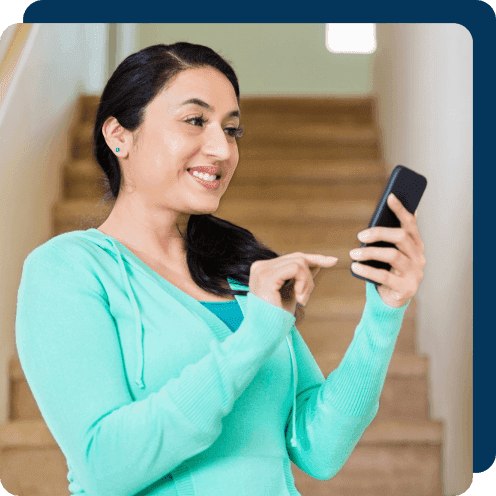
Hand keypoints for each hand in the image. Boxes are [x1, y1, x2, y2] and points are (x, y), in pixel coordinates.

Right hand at [249, 253, 338, 314]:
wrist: (268, 331)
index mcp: (264, 269)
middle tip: (306, 298)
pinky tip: (299, 297)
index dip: (314, 258)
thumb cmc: (278, 316)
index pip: (293, 257)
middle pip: (298, 258)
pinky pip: (296, 269)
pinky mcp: (267, 277)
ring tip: (302, 300)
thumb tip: (317, 264)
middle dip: (310, 277)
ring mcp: (262, 271)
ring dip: (307, 283)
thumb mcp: (293, 292)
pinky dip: (303, 283)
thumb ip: (301, 278)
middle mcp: (260, 266)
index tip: (333, 261)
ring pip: (299, 263)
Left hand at [350, 193, 425, 307]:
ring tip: (353, 253)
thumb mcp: (390, 253)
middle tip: (360, 235)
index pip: (410, 223)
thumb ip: (388, 237)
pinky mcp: (406, 288)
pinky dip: (367, 271)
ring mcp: (415, 273)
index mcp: (416, 245)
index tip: (390, 197)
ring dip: (370, 252)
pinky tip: (355, 267)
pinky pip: (384, 277)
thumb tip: (384, 211)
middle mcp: (419, 257)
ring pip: (393, 255)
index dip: (401, 210)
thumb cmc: (389, 271)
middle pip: (401, 237)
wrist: (392, 300)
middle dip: (379, 233)